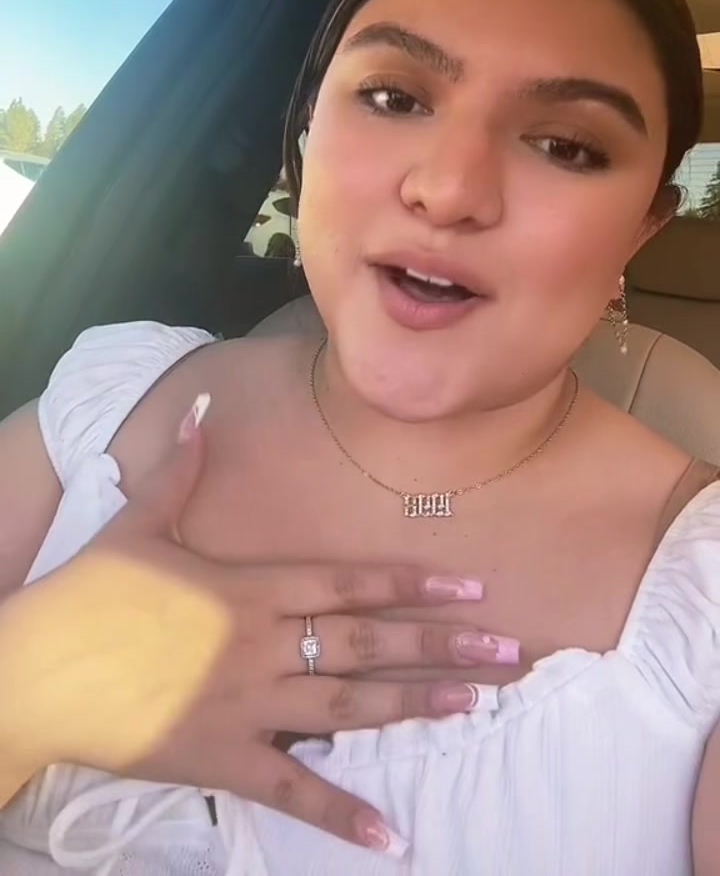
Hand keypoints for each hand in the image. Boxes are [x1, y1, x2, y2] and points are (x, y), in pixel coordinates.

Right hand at [0, 397, 511, 855]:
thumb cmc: (91, 592)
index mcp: (251, 588)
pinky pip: (294, 790)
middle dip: (443, 648)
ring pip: (349, 708)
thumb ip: (182, 467)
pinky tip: (392, 837)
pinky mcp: (226, 759)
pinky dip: (343, 814)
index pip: (350, 585)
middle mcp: (265, 645)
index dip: (413, 587)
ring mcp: (250, 706)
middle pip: (369, 645)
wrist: (40, 670)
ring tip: (473, 708)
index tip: (472, 589)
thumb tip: (203, 408)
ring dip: (415, 709)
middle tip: (510, 655)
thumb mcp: (138, 522)